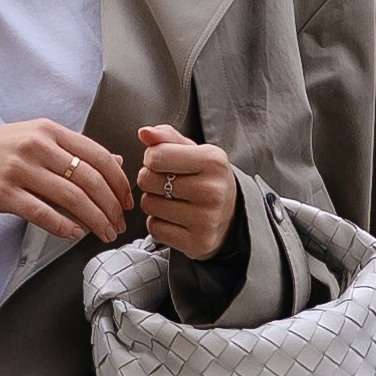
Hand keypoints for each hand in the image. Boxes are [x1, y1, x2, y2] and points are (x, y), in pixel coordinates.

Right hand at [0, 116, 137, 244]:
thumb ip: (73, 150)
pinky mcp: (3, 193)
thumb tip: (114, 162)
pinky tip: (74, 234)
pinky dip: (63, 226)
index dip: (118, 181)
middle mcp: (36, 145)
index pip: (97, 154)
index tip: (127, 201)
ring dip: (94, 220)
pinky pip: (42, 212)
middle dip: (110, 206)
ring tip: (103, 234)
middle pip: (89, 178)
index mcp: (49, 130)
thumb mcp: (35, 139)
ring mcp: (19, 168)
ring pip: (71, 197)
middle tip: (119, 225)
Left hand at [136, 126, 241, 265]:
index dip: (152, 159)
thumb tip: (145, 132)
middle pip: (147, 180)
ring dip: (153, 202)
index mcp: (213, 161)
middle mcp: (212, 191)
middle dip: (151, 180)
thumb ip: (167, 138)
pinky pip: (154, 229)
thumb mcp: (194, 151)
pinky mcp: (197, 242)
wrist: (231, 215)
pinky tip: (175, 219)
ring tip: (174, 201)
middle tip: (169, 184)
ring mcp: (206, 219)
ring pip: (148, 205)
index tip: (164, 163)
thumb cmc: (207, 178)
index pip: (156, 156)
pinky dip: (158, 223)